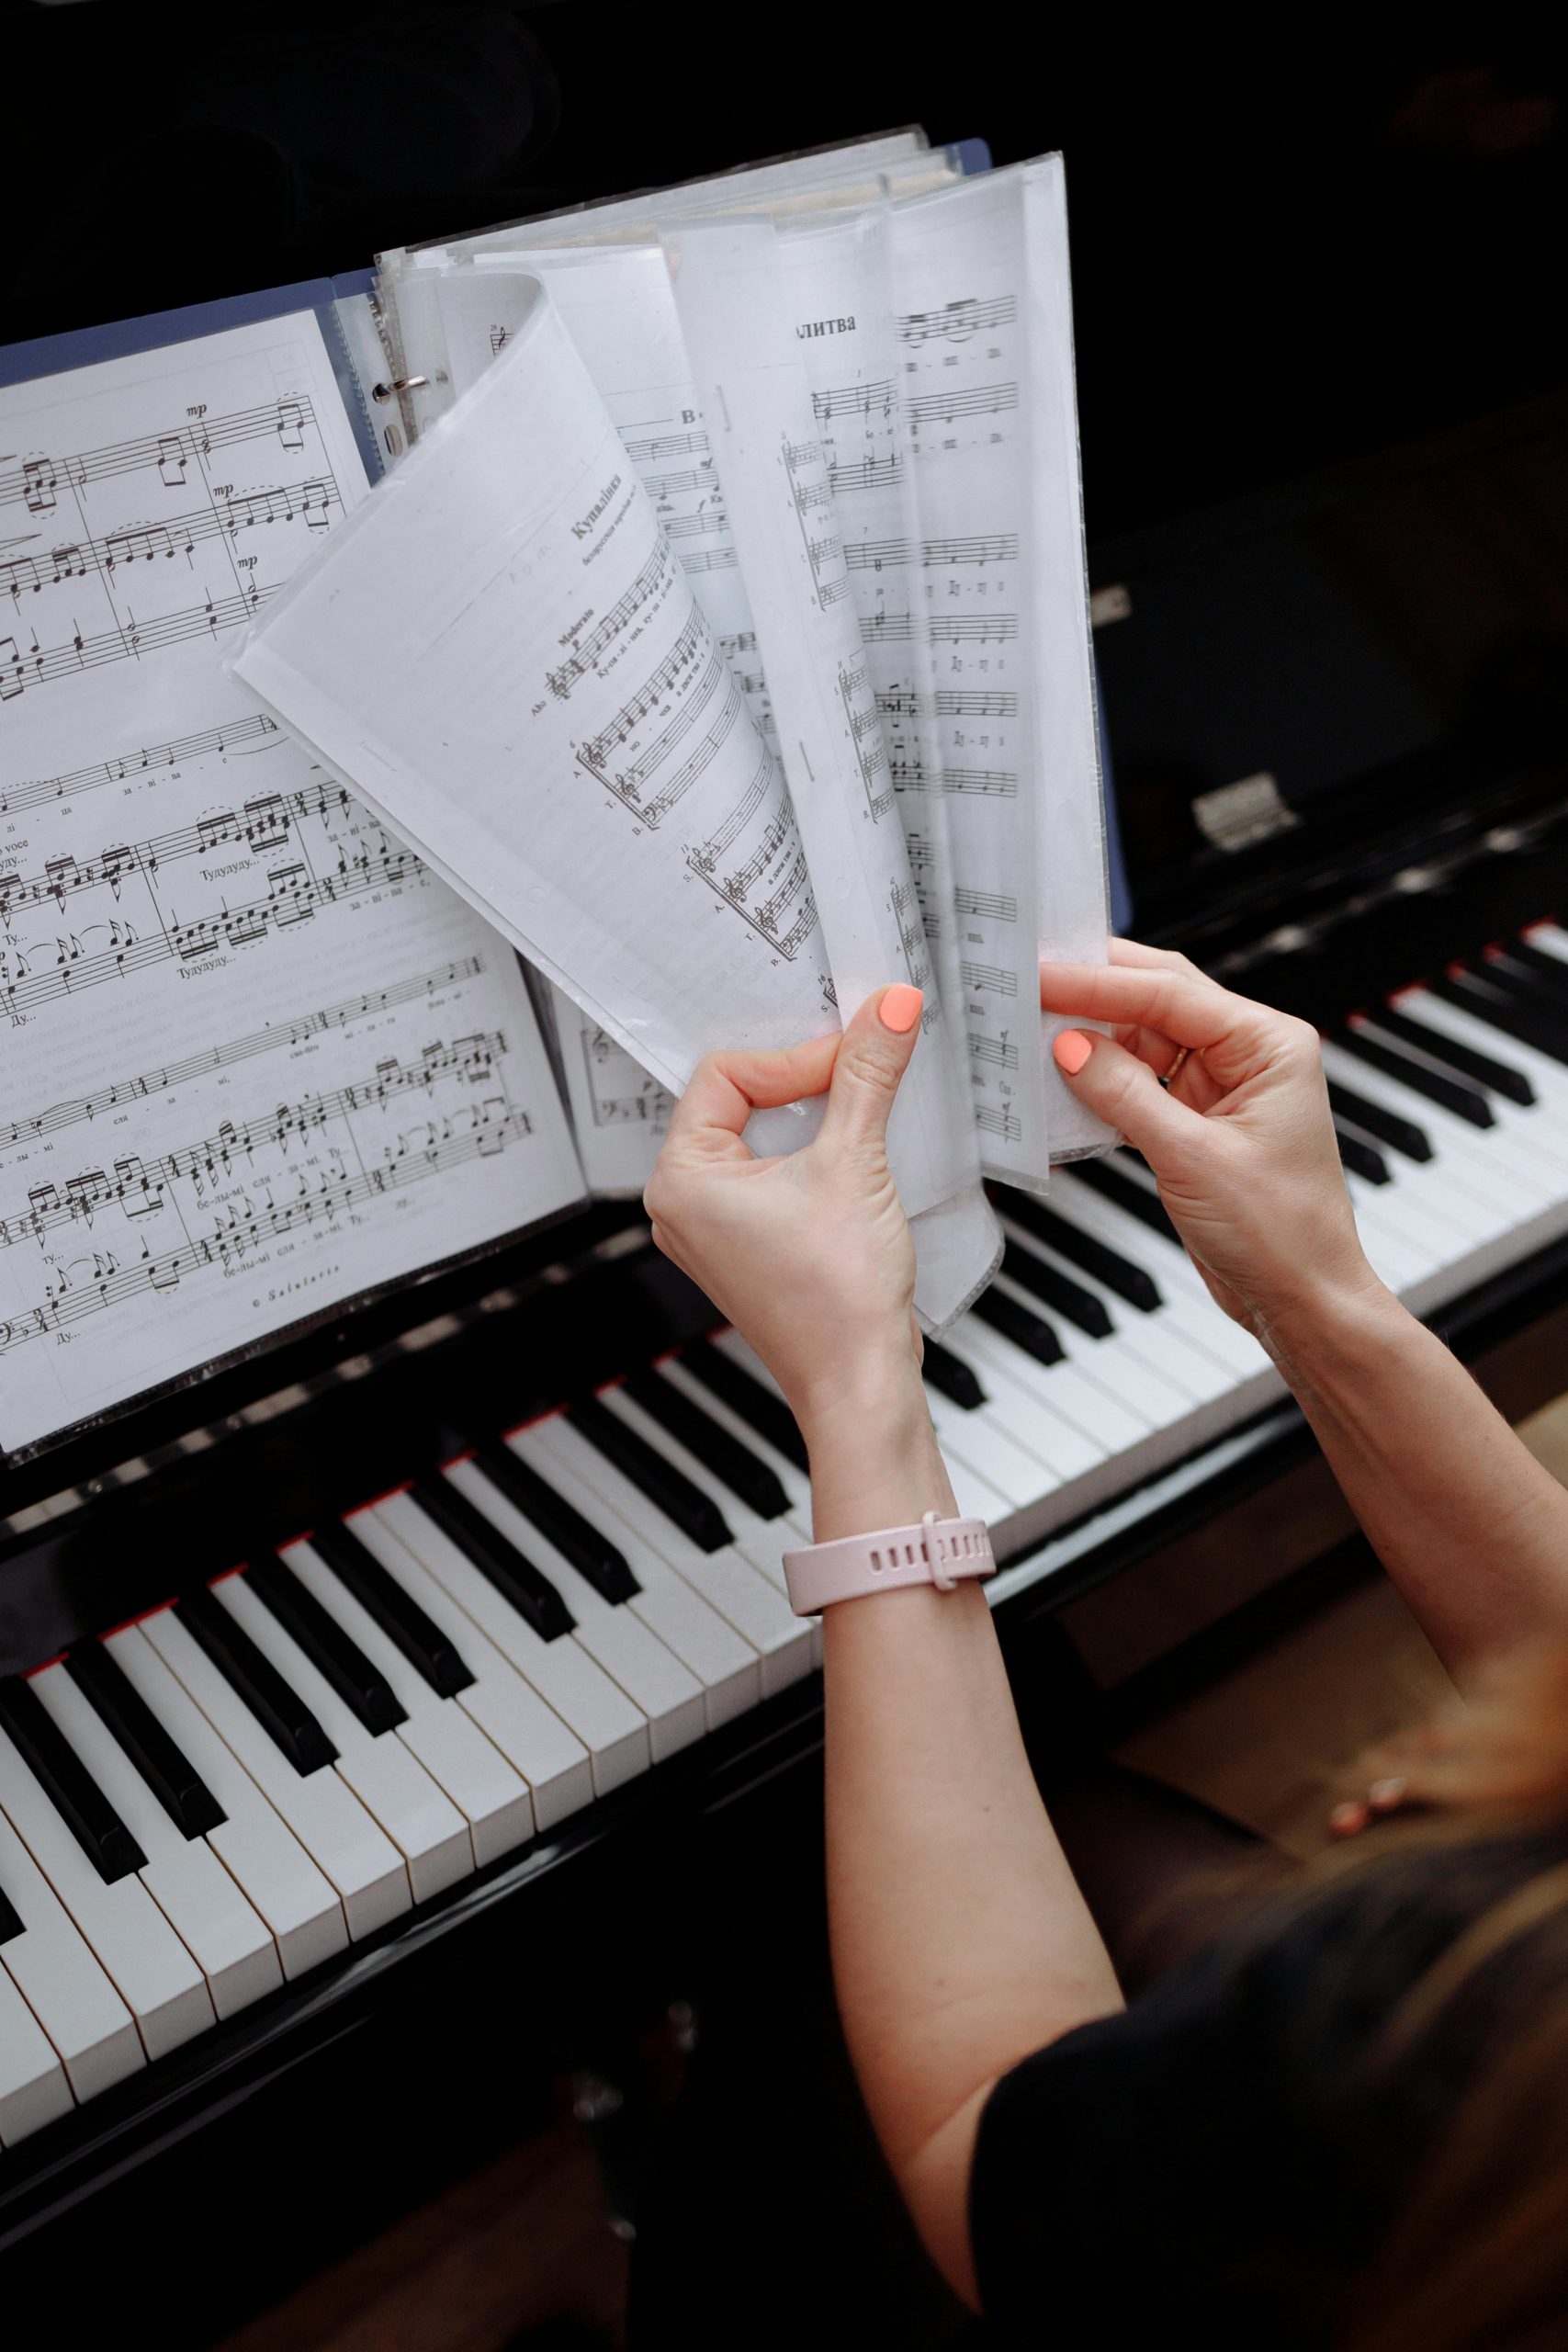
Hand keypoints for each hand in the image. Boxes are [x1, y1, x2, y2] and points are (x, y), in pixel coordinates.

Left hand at [644, 985, 925, 1439]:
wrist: (860, 1382)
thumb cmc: (836, 1300)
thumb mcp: (855, 1161)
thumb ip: (867, 1075)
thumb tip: (889, 1009)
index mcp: (682, 1178)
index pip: (726, 1073)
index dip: (793, 1058)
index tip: (850, 1058)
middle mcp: (683, 1202)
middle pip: (739, 1100)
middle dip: (803, 1082)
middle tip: (858, 1068)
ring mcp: (714, 1228)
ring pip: (759, 1137)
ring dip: (813, 1117)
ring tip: (861, 1108)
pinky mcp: (750, 1244)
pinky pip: (771, 1174)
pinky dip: (812, 1154)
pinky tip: (854, 1153)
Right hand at [1038, 939, 1384, 1343]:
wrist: (1302, 1301)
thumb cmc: (1283, 1235)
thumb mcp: (1193, 1158)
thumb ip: (1125, 1094)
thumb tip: (1071, 1046)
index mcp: (1269, 1045)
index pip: (1170, 992)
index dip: (1098, 981)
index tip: (1042, 976)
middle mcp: (1248, 1056)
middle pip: (1157, 1000)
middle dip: (1094, 991)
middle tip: (1029, 981)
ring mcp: (1220, 1088)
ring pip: (1142, 1041)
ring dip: (1091, 1041)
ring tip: (1033, 1031)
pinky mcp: (1195, 1123)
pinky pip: (1138, 1085)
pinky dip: (1100, 1085)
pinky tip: (1062, 1083)